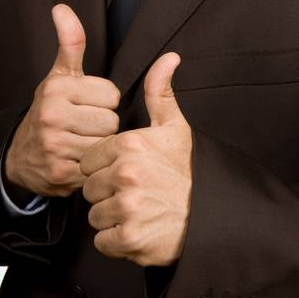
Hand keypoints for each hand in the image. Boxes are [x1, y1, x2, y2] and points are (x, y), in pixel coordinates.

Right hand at [3, 5, 121, 197]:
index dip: (103, 102)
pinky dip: (93, 166)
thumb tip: (62, 7)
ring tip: (81, 142)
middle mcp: (52, 115)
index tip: (86, 105)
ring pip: (106, 144)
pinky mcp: (61, 173)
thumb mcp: (60, 75)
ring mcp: (54, 146)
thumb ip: (70, 42)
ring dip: (99, 146)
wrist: (21, 155)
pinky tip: (78, 160)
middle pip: (111, 121)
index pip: (112, 95)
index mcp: (56, 88)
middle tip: (83, 126)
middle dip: (103, 125)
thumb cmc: (52, 109)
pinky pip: (98, 167)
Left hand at [80, 52, 192, 266]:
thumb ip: (160, 92)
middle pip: (89, 189)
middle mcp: (126, 174)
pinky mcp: (128, 238)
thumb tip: (168, 57)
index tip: (127, 172)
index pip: (90, 160)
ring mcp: (127, 208)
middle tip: (135, 194)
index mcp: (130, 145)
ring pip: (93, 215)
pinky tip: (137, 229)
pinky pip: (101, 241)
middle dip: (106, 193)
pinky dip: (116, 241)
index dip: (105, 168)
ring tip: (138, 212)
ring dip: (111, 218)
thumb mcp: (175, 128)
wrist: (209, 218)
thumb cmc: (187, 171)